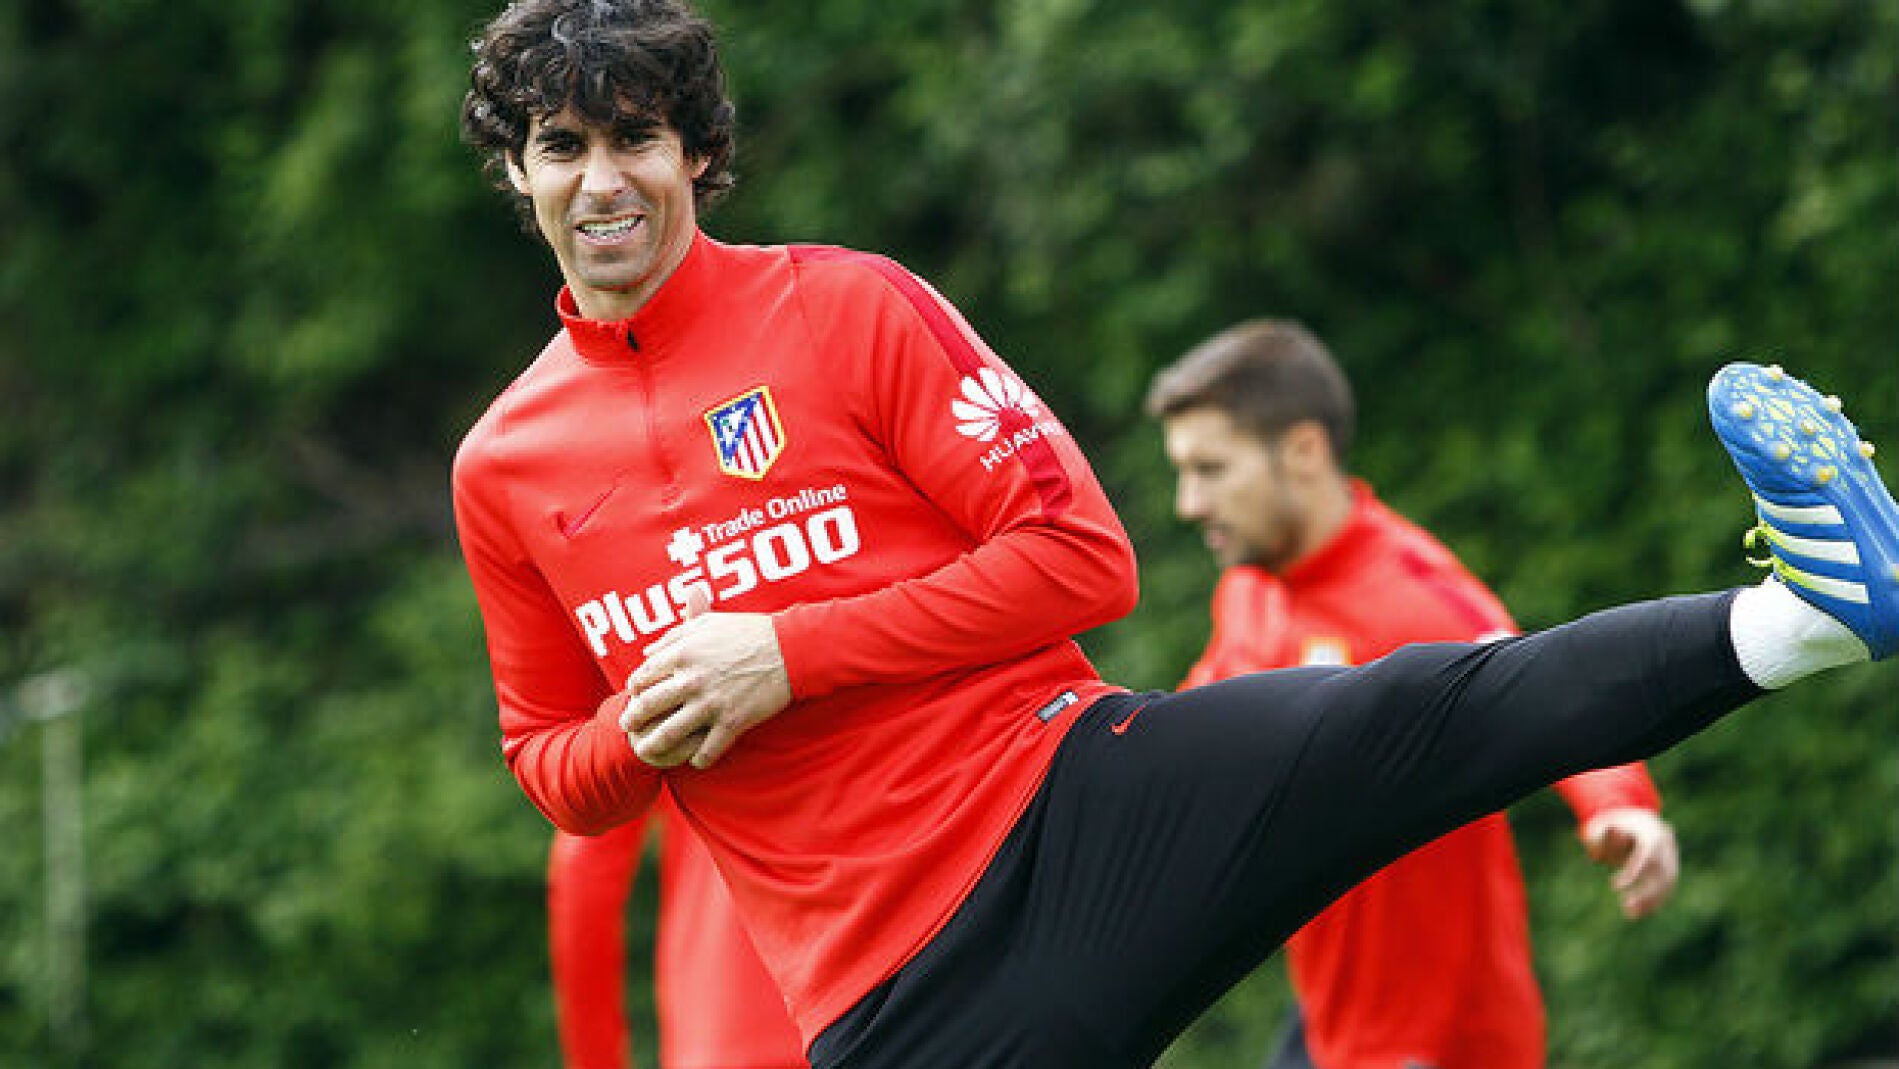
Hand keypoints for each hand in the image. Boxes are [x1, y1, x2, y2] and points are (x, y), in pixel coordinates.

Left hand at [619, 589, 790, 770]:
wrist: (791, 649)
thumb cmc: (750, 632)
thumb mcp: (709, 623)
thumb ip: (675, 635)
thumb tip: (648, 651)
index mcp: (684, 653)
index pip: (643, 675)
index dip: (634, 687)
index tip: (634, 693)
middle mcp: (692, 680)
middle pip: (648, 706)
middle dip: (632, 718)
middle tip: (626, 725)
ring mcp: (711, 704)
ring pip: (670, 734)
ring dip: (653, 746)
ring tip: (646, 751)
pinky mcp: (732, 723)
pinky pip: (707, 750)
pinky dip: (697, 759)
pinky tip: (694, 761)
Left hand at [1581, 808, 1678, 919]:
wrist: (1637, 821)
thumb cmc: (1614, 825)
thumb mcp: (1603, 826)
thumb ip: (1604, 835)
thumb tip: (1609, 842)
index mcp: (1651, 830)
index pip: (1646, 854)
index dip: (1632, 871)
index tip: (1614, 886)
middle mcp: (1666, 843)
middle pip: (1661, 870)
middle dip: (1645, 891)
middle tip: (1625, 906)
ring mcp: (1673, 856)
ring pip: (1668, 882)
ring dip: (1651, 900)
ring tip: (1631, 914)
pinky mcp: (1673, 868)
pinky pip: (1668, 887)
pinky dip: (1655, 900)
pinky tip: (1640, 912)